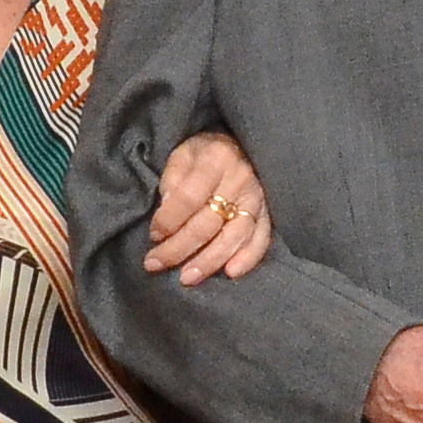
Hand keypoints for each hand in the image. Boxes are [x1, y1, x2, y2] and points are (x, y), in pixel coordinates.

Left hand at [143, 132, 274, 283]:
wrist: (240, 144)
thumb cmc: (204, 152)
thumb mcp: (182, 153)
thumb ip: (173, 179)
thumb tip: (166, 210)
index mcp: (216, 159)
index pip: (189, 197)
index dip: (168, 220)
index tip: (153, 235)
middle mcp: (240, 179)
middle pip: (208, 223)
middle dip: (179, 248)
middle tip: (156, 263)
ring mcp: (257, 198)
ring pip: (234, 236)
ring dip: (209, 261)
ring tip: (187, 278)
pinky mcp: (268, 212)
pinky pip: (261, 239)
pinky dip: (248, 258)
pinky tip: (231, 273)